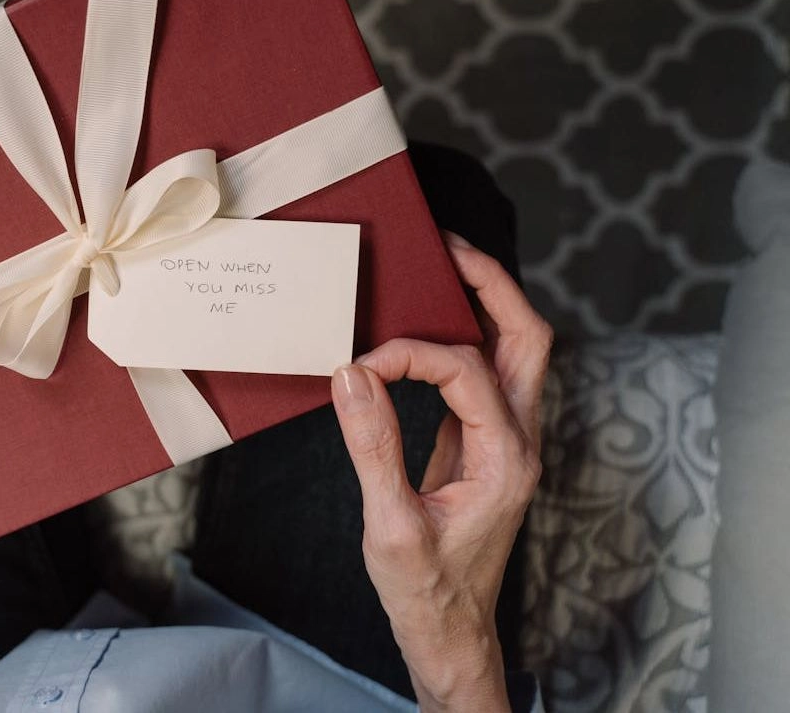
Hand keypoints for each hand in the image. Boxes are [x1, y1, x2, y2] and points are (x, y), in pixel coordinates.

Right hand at [330, 232, 550, 711]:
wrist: (451, 632)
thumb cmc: (426, 590)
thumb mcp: (390, 525)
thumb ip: (372, 445)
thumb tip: (352, 374)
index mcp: (505, 459)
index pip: (463, 371)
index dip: (409, 355)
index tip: (358, 366)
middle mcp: (518, 441)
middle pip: (528, 338)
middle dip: (491, 285)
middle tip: (443, 248)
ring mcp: (508, 441)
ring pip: (516, 350)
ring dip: (484, 304)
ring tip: (440, 268)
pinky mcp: (486, 444)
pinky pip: (486, 374)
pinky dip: (460, 339)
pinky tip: (421, 330)